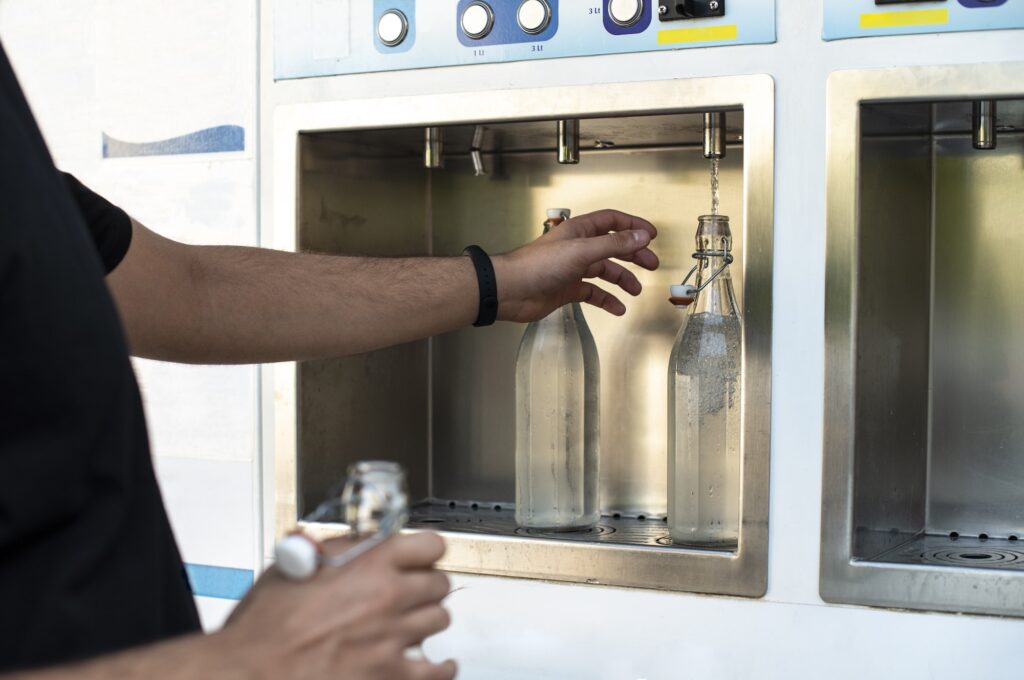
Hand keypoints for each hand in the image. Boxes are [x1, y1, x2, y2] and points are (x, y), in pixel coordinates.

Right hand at [219, 532, 455, 679]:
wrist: (250, 671)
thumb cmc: (263, 625)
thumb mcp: (296, 565)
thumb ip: (338, 550)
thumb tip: (358, 544)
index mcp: (369, 564)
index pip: (430, 545)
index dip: (425, 550)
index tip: (422, 556)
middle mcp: (389, 597)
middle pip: (439, 582)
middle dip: (427, 584)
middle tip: (414, 589)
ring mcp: (392, 638)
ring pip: (439, 619)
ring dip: (428, 619)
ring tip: (415, 621)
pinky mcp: (390, 675)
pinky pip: (436, 671)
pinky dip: (441, 667)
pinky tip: (439, 664)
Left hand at [492, 209, 658, 321]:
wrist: (510, 290)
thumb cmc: (538, 266)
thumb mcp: (582, 251)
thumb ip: (613, 244)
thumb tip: (640, 236)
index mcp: (579, 231)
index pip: (611, 221)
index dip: (632, 226)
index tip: (651, 235)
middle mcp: (577, 248)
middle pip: (612, 246)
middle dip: (633, 254)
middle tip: (652, 264)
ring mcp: (572, 269)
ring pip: (604, 271)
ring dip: (622, 279)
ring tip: (636, 290)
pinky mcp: (566, 289)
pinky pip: (592, 293)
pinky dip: (606, 300)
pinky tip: (617, 308)